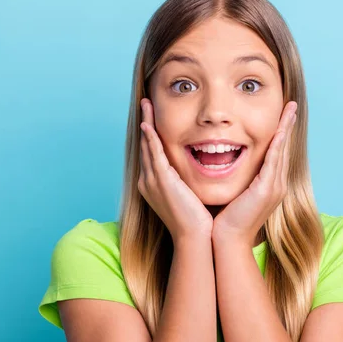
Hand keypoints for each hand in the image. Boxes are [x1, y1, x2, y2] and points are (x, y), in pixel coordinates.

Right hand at [138, 98, 213, 242]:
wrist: (194, 238)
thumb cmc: (197, 220)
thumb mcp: (190, 195)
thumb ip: (187, 181)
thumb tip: (196, 170)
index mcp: (155, 185)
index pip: (152, 153)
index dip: (151, 133)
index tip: (153, 117)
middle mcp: (149, 181)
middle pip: (145, 145)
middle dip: (146, 122)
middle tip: (145, 103)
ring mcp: (152, 181)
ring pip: (147, 145)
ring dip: (146, 122)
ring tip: (146, 104)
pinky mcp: (161, 181)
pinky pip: (153, 154)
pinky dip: (150, 138)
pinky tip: (148, 124)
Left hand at [211, 101, 297, 247]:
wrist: (227, 240)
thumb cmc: (226, 219)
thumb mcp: (234, 193)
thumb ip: (237, 179)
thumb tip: (225, 164)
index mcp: (269, 185)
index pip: (276, 153)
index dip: (280, 133)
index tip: (282, 115)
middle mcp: (276, 184)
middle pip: (283, 148)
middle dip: (287, 126)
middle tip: (291, 106)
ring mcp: (274, 187)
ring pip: (282, 151)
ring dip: (286, 129)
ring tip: (290, 110)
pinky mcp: (267, 190)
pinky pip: (273, 162)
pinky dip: (277, 145)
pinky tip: (279, 130)